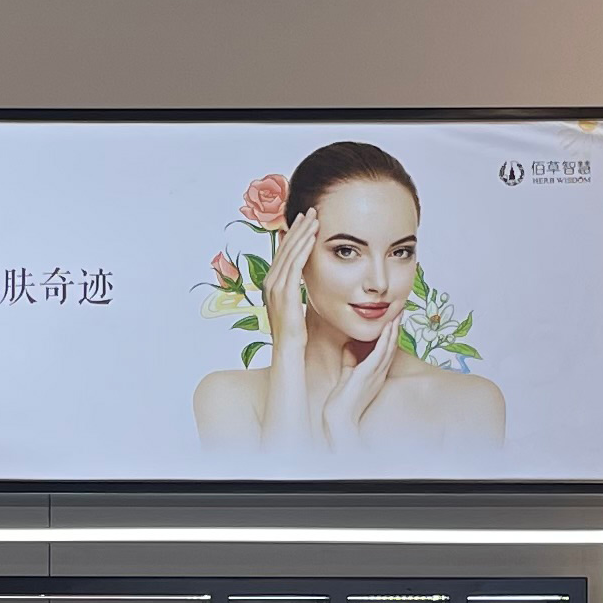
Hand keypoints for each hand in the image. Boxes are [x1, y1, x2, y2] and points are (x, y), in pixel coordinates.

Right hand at [253, 214, 327, 449]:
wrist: (293, 393)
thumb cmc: (304, 371)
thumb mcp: (314, 336)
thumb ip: (317, 317)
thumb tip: (327, 305)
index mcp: (283, 308)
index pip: (288, 267)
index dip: (297, 244)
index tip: (310, 223)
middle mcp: (275, 305)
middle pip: (282, 259)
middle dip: (296, 234)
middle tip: (309, 209)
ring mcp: (276, 309)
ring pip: (284, 264)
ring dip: (297, 239)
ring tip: (311, 217)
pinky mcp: (283, 315)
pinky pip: (289, 279)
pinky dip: (297, 257)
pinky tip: (308, 241)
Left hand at [320, 307, 399, 448]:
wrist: (339, 419)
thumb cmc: (342, 402)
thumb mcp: (348, 375)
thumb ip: (350, 361)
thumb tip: (349, 346)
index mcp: (375, 374)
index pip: (386, 350)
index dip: (390, 334)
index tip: (393, 319)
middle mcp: (379, 373)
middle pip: (392, 346)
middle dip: (396, 328)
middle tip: (401, 311)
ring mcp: (376, 373)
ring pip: (389, 347)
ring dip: (394, 330)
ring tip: (398, 314)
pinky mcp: (369, 373)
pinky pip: (380, 353)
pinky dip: (385, 339)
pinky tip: (388, 328)